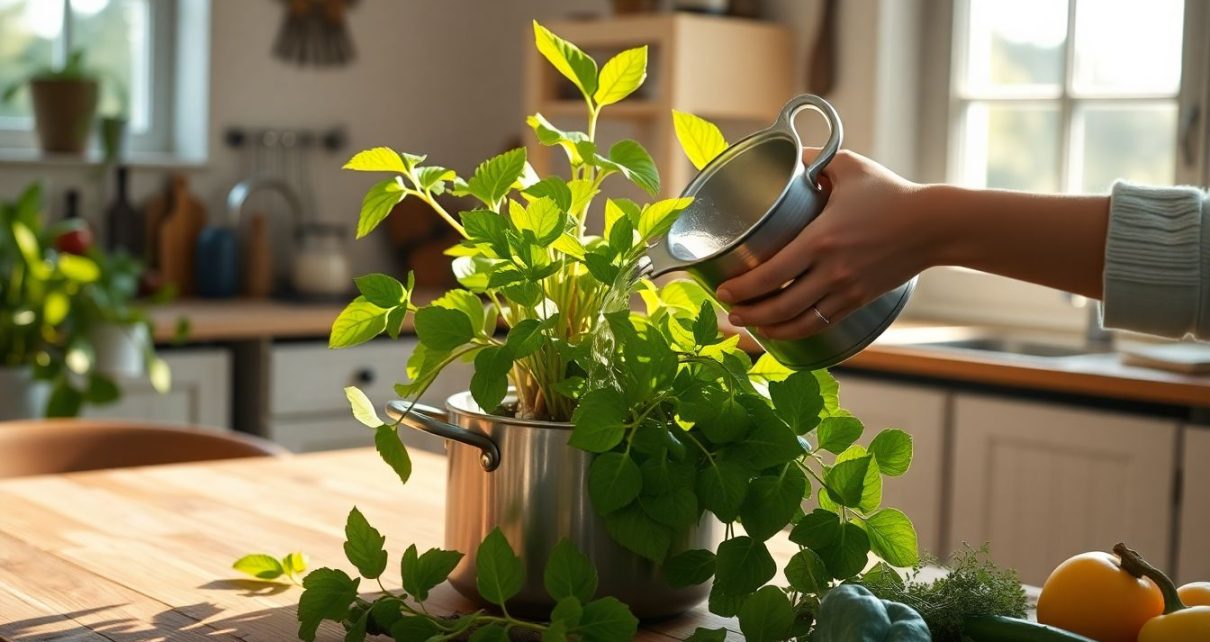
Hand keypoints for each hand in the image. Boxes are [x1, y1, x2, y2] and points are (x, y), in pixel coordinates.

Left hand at [716, 150, 936, 339]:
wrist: (934, 226)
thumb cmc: (890, 193)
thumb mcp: (849, 167)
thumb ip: (813, 161)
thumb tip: (786, 155)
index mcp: (822, 239)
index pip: (772, 273)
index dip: (743, 287)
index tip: (723, 288)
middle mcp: (832, 270)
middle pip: (779, 304)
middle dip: (747, 311)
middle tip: (727, 309)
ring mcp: (846, 290)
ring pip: (798, 321)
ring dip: (768, 327)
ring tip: (747, 324)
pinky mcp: (859, 301)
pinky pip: (820, 324)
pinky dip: (796, 332)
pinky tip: (780, 330)